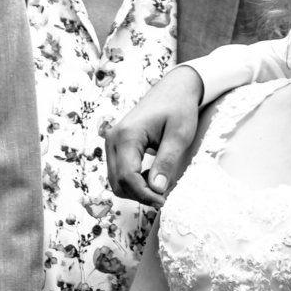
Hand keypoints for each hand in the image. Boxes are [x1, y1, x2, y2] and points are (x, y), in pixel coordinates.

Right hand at [105, 66, 204, 205]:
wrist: (174, 88)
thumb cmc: (179, 108)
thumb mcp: (179, 136)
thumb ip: (166, 163)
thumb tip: (157, 190)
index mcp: (127, 136)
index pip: (128, 178)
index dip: (145, 195)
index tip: (164, 201)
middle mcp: (113, 139)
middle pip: (118, 183)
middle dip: (140, 195)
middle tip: (164, 196)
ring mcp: (111, 142)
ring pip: (116, 180)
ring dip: (136, 189)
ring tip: (160, 184)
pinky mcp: (116, 145)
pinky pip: (118, 172)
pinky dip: (133, 181)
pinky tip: (151, 175)